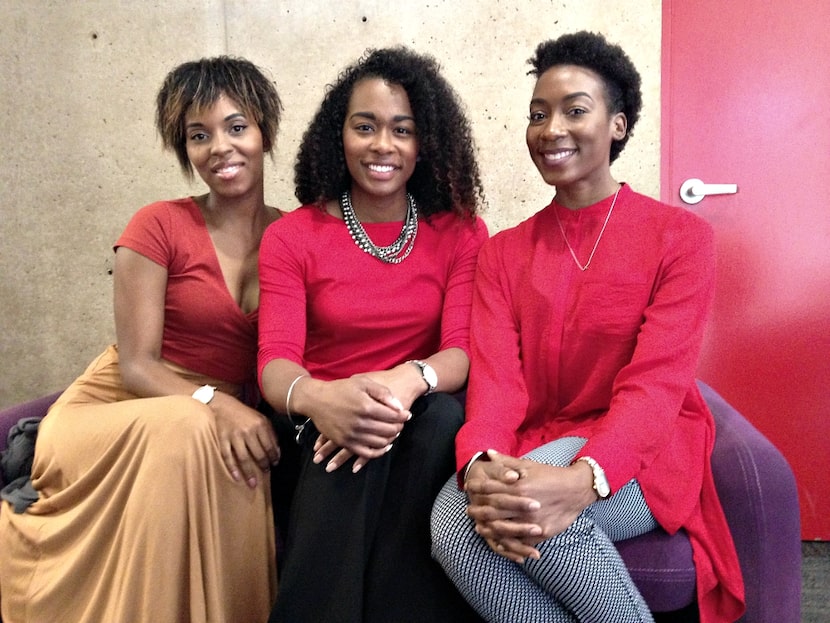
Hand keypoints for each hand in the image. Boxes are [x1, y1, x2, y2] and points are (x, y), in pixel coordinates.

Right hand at [211, 392, 280, 487]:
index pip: (270, 446)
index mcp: (260, 425)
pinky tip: (237, 477)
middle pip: (258, 454)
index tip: (274, 464)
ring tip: (253, 483)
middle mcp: (248, 431)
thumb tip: (277, 451)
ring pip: (244, 458)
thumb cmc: (243, 413)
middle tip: (265, 473)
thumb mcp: (260, 418)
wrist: (222, 405)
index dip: (273, 457)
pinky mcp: (222, 440)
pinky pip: (228, 457)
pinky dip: (232, 469)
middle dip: (263, 466)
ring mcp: (234, 436)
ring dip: (249, 473)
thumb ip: (270, 433)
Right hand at [298, 375, 409, 471]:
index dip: (403, 416)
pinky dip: (378, 452)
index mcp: (366, 407)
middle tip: (400, 424)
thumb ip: (383, 393)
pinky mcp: (345, 443)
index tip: (407, 415)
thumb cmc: (341, 389)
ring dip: (390, 439)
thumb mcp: (363, 382)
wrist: (316, 400)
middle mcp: (359, 423)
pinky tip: (384, 445)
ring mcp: (351, 435)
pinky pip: (366, 453)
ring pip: (380, 443)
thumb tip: (399, 407)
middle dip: (398, 427)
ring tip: (392, 432)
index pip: (393, 416)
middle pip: (388, 430)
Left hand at [465, 450, 596, 561]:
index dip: (477, 488)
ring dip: (488, 529)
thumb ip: (507, 462)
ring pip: (503, 529)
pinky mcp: (541, 533)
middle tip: (469, 511)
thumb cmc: (551, 475)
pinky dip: (507, 542)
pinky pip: (520, 541)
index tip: (468, 488)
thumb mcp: (530, 465)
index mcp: (518, 486)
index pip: (490, 488)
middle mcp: (523, 505)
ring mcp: (531, 521)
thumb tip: (489, 453)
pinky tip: (498, 541)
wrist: (577, 490)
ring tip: (479, 528)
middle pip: (492, 511)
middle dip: (477, 511)